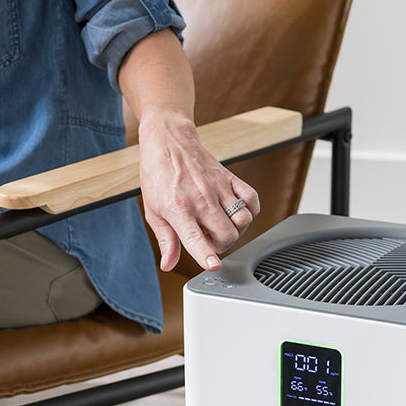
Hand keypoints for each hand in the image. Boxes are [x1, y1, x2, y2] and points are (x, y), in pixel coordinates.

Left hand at [137, 111, 259, 271]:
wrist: (168, 141)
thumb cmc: (157, 175)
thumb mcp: (153, 211)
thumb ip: (165, 240)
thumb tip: (169, 264)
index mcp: (178, 209)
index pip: (194, 237)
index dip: (205, 254)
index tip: (213, 265)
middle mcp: (201, 199)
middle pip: (227, 235)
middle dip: (221, 246)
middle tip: (209, 239)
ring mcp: (218, 188)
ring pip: (243, 220)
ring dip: (236, 230)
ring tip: (220, 225)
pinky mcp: (230, 178)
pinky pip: (252, 199)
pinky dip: (250, 211)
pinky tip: (235, 212)